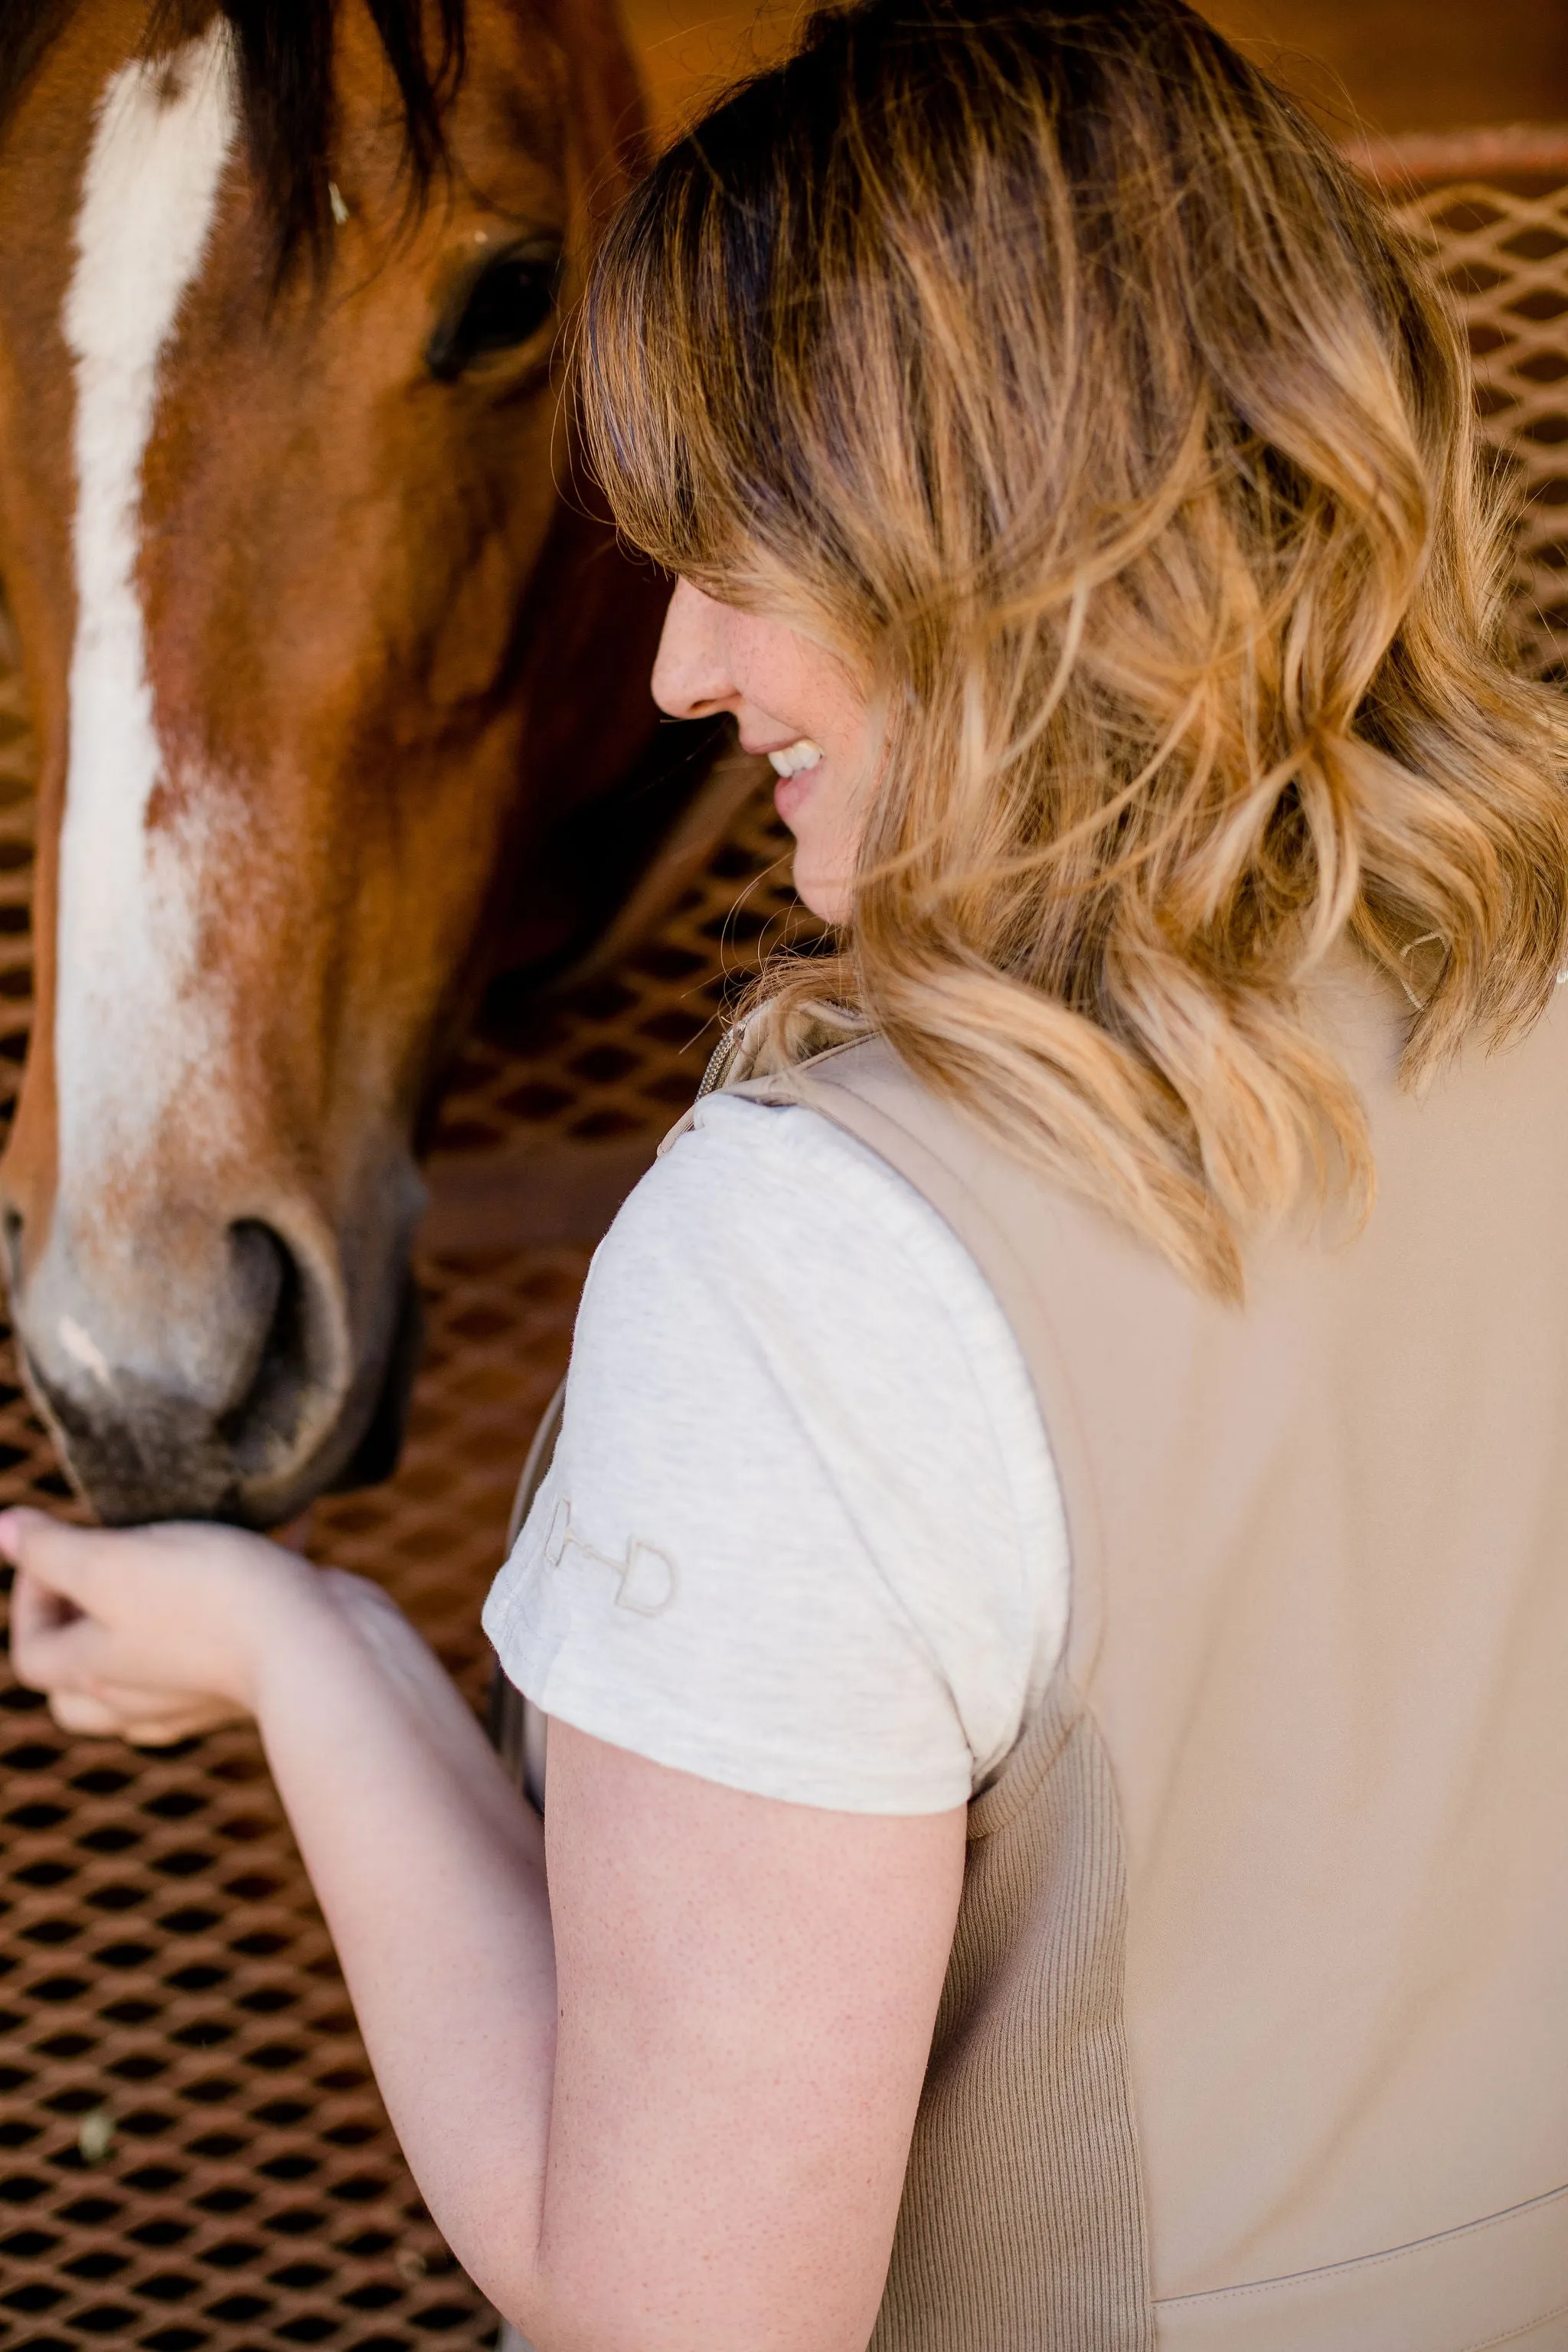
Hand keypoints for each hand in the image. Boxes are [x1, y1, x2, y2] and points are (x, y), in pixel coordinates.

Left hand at [1, 1509, 321, 1745]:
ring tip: (181, 1553)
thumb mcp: (114, 1563)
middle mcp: (140, 1696)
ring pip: (154, 1666)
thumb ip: (52, 1550)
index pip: (30, 1654)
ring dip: (156, 1617)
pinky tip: (266, 1537)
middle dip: (82, 1628)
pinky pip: (227, 1639)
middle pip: (82, 1684)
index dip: (29, 1595)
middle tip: (107, 1568)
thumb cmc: (209, 1603)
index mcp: (95, 1673)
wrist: (319, 1646)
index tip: (62, 1541)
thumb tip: (2, 1530)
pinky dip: (237, 1594)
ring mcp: (199, 1693)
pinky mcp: (254, 1672)